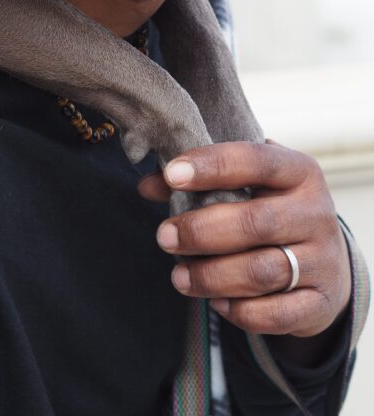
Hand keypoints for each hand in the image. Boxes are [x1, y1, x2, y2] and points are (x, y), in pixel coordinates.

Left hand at [138, 141, 350, 338]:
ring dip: (211, 276)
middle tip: (164, 237)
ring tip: (179, 276)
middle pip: (255, 223)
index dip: (210, 166)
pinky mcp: (321, 303)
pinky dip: (239, 311)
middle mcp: (316, 213)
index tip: (171, 175)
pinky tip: (216, 302)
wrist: (326, 260)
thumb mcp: (246, 183)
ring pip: (261, 272)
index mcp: (298, 171)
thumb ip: (198, 178)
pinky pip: (276, 314)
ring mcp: (323, 260)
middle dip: (201, 232)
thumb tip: (148, 185)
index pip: (254, 161)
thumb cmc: (271, 208)